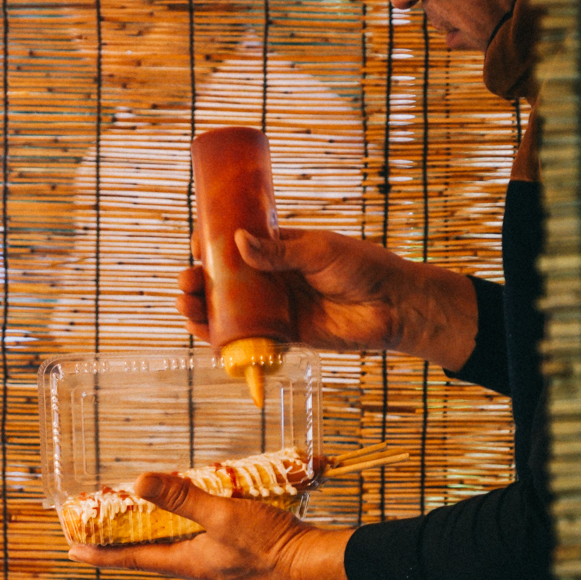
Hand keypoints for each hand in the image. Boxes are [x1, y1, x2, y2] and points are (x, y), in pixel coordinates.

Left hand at [66, 472, 360, 579]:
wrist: (317, 567)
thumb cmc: (270, 544)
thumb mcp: (222, 515)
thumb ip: (182, 497)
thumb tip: (138, 482)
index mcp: (189, 564)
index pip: (134, 559)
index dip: (102, 554)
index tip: (72, 551)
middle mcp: (201, 570)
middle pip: (154, 554)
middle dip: (128, 540)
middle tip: (102, 527)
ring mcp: (222, 567)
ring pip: (181, 547)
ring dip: (162, 531)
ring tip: (145, 513)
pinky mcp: (242, 560)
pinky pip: (206, 543)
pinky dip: (194, 527)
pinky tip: (203, 511)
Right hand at [176, 227, 477, 371]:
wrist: (394, 306)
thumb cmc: (364, 268)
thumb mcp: (320, 251)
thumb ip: (280, 252)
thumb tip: (238, 241)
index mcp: (279, 249)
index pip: (234, 245)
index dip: (210, 244)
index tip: (195, 245)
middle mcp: (271, 278)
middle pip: (223, 280)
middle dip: (198, 281)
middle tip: (186, 281)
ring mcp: (275, 307)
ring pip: (228, 310)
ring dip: (202, 308)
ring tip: (186, 304)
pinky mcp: (284, 336)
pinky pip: (246, 338)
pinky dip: (222, 338)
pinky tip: (205, 333)